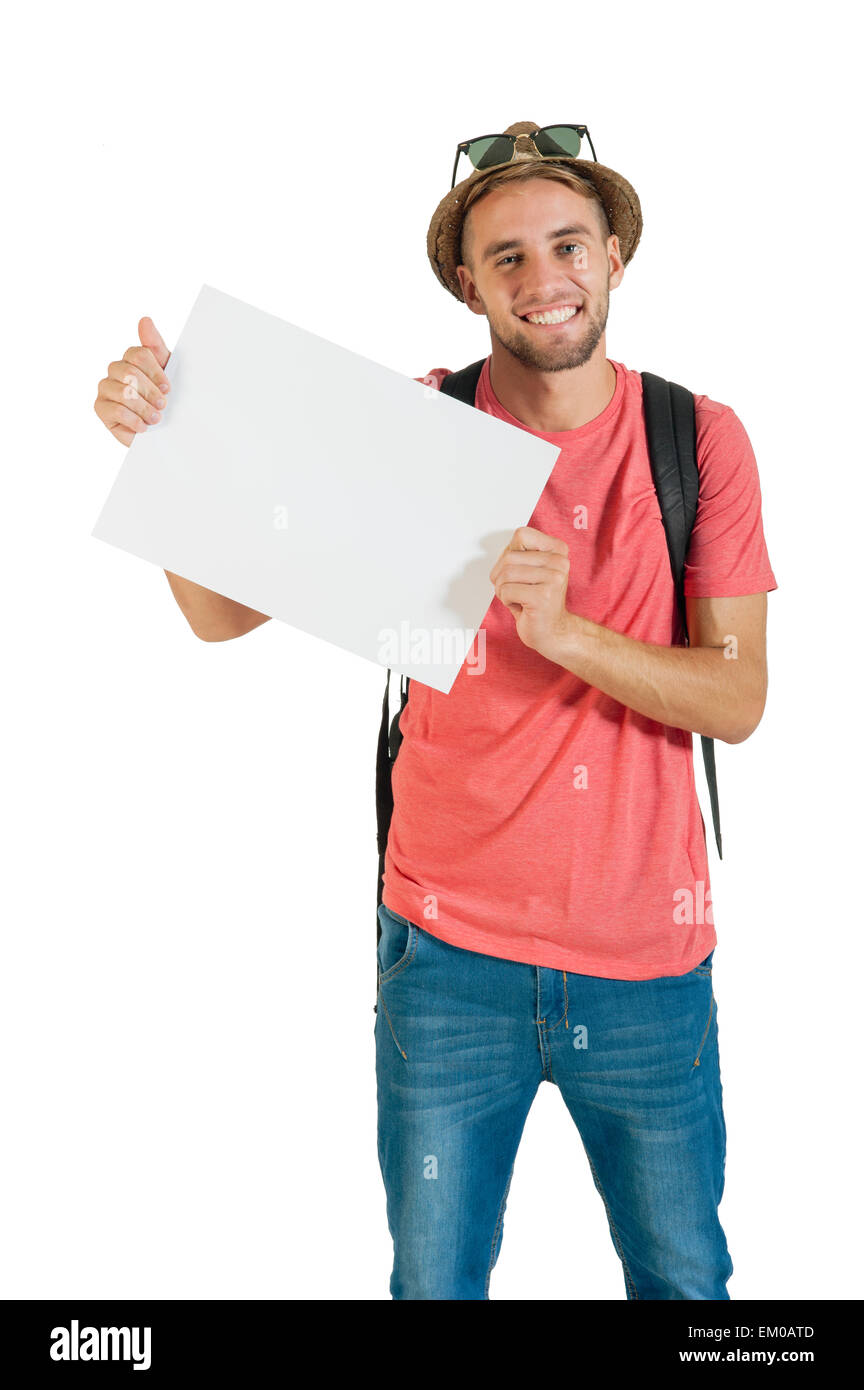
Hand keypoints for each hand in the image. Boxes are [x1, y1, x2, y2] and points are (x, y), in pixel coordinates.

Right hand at [93, 317, 170, 446]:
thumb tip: (145, 320)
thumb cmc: (163, 400)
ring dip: (144, 408)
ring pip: (124, 392)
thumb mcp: (167, 372)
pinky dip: (134, 420)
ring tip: (155, 418)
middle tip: (162, 405)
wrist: (161, 433)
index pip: (139, 354)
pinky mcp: (100, 408)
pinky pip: (116, 410)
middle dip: (150, 392)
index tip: (168, 388)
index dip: (155, 371)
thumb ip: (155, 346)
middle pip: (129, 372)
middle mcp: (115, 370)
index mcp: (131, 359)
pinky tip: (143, 427)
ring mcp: (105, 388)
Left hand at [489, 525, 572, 655]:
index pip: (522, 534)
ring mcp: (554, 579)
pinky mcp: (542, 596)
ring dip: (504, 590)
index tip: (519, 570)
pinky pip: (506, 591)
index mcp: (558, 550)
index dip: (510, 553)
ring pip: (505, 574)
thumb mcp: (530, 570)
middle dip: (502, 576)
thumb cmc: (537, 601)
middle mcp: (560, 562)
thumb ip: (518, 553)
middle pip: (509, 557)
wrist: (553, 632)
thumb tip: (495, 548)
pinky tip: (522, 607)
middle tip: (515, 590)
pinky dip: (506, 601)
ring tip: (520, 598)